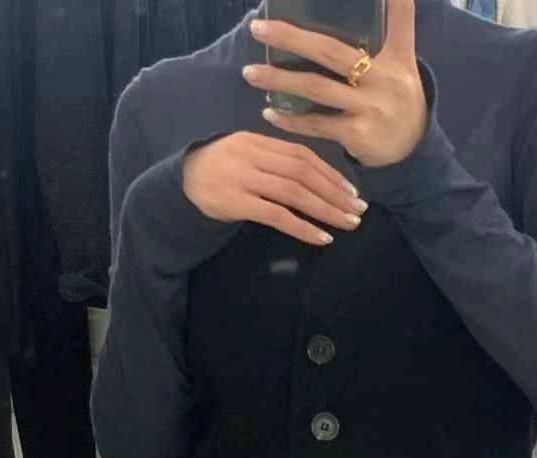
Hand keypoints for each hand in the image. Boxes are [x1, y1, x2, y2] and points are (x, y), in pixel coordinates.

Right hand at [182, 131, 365, 245]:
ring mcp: (244, 178)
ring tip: (346, 224)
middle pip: (303, 173)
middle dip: (334, 193)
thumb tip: (315, 176)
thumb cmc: (218, 172)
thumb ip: (274, 160)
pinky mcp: (236, 202)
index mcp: (257, 140)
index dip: (330, 173)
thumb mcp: (245, 155)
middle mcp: (253, 155)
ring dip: (325, 210)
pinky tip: (321, 238)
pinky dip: (302, 227)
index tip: (351, 191)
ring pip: (294, 193)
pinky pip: (277, 216)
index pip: (302, 154)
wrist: (179, 184)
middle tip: (357, 210)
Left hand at [243, 0, 427, 167]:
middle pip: (330, 52)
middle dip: (291, 38)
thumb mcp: (403, 62)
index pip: (399, 19)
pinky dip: (292, 120)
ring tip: (250, 73)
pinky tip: (270, 112)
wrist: (411, 151)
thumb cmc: (398, 98)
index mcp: (395, 58)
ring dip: (280, 80)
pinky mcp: (357, 136)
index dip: (395, 2)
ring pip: (317, 89)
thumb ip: (397, 26)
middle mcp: (383, 81)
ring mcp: (369, 110)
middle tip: (258, 29)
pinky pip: (318, 125)